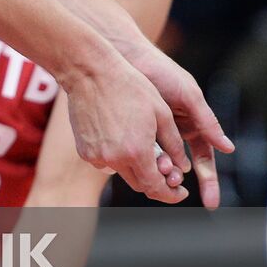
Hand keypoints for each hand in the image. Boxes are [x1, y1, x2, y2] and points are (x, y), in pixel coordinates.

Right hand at [66, 51, 196, 204]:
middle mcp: (115, 159)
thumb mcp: (161, 112)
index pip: (157, 188)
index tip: (180, 192)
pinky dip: (117, 158)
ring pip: (123, 173)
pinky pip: (105, 162)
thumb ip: (174, 144)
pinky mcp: (84, 150)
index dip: (172, 194)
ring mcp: (96, 156)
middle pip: (140, 185)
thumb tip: (183, 167)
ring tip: (143, 147)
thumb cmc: (129, 86)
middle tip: (167, 172)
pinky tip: (121, 137)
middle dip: (156, 183)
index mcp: (137, 151)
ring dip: (136, 168)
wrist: (89, 72)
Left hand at [125, 41, 232, 208]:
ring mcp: (154, 132)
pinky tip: (142, 163)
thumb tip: (228, 148)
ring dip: (162, 171)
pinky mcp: (134, 130)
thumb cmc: (162, 72)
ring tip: (160, 172)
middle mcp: (174, 132)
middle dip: (180, 180)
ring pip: (161, 162)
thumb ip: (207, 121)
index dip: (208, 181)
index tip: (210, 202)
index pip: (204, 160)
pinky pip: (141, 152)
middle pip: (182, 166)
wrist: (128, 57)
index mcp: (193, 124)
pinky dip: (143, 160)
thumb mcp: (189, 95)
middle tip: (176, 189)